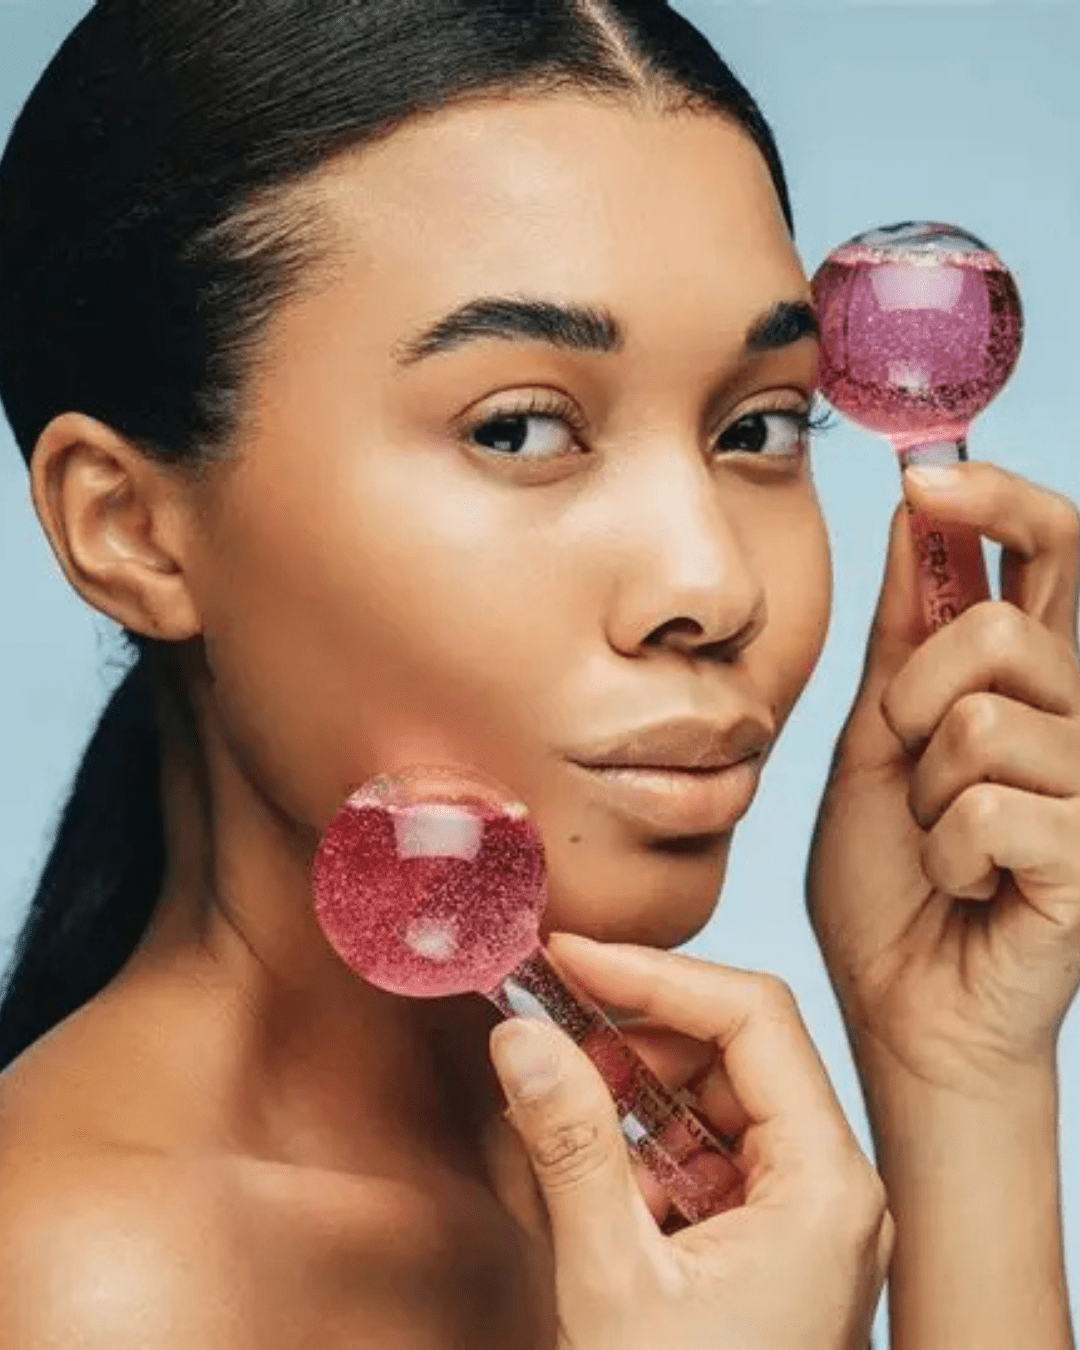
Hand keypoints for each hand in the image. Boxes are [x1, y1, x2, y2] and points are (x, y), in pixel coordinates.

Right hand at [488, 933, 890, 1349]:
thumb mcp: (612, 1284)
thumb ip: (569, 1148)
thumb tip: (519, 1035)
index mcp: (824, 1185)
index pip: (753, 1018)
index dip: (656, 973)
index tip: (570, 956)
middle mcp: (827, 1187)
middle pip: (737, 1049)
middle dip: (637, 1026)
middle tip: (547, 1017)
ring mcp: (799, 1217)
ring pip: (715, 1097)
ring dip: (631, 1079)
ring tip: (555, 1082)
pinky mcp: (764, 1244)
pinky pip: (703, 1153)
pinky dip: (639, 1137)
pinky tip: (582, 1147)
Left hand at [808, 462, 1079, 1090]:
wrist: (903, 998)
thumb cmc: (890, 876)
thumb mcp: (879, 738)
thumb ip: (909, 637)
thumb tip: (918, 520)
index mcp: (1034, 679)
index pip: (1055, 551)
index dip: (999, 500)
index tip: (926, 481)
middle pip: (1011, 624)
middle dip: (922, 689)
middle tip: (910, 754)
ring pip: (982, 718)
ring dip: (923, 788)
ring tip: (938, 838)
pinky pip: (989, 804)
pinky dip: (945, 849)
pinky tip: (967, 883)